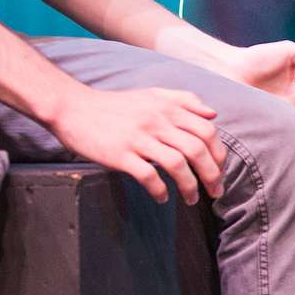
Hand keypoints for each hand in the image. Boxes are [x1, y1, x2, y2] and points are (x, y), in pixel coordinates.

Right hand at [49, 85, 225, 205]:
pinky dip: (159, 190)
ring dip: (190, 186)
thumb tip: (213, 115)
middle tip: (215, 192)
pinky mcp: (120, 154)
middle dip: (211, 174)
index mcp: (168, 107)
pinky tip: (162, 198)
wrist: (74, 108)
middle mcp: (157, 120)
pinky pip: (148, 175)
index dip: (218, 153)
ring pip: (177, 164)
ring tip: (192, 199)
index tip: (220, 170)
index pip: (207, 130)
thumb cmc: (115, 105)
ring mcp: (139, 137)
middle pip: (197, 149)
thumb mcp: (152, 94)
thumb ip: (183, 100)